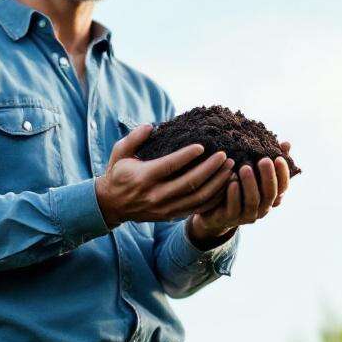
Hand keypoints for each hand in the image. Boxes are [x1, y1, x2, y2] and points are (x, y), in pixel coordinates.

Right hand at [95, 124, 234, 227]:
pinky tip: (225, 186)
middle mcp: (155, 195)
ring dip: (216, 183)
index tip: (203, 146)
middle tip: (224, 156)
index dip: (187, 156)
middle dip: (210, 169)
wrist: (111, 205)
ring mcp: (165, 208)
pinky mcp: (171, 215)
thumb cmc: (118, 173)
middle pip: (189, 182)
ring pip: (197, 197)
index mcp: (143, 177)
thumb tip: (150, 126)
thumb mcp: (119, 152)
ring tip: (229, 169)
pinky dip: (214, 198)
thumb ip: (134, 137)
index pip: (170, 166)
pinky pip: (197, 208)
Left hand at [187, 141, 292, 246]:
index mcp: (270, 196)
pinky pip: (234, 208)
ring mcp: (247, 215)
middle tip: (264, 160)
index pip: (283, 186)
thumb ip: (269, 160)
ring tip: (244, 168)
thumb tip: (286, 143)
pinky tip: (232, 181)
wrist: (214, 209)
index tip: (278, 158)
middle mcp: (263, 207)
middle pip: (270, 194)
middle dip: (268, 177)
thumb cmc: (238, 185)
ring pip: (252, 201)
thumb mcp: (253, 172)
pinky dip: (234, 195)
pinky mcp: (231, 218)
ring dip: (250, 184)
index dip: (283, 174)